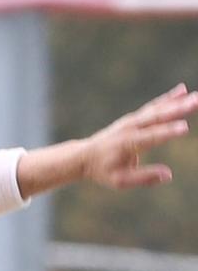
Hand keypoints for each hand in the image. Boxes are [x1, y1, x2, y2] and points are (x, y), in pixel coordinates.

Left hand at [82, 83, 197, 188]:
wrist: (84, 156)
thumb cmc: (102, 170)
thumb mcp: (119, 180)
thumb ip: (144, 177)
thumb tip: (168, 175)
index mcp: (127, 144)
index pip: (151, 137)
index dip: (167, 133)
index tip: (184, 128)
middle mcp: (130, 129)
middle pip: (157, 118)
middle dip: (177, 110)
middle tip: (196, 102)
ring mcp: (132, 121)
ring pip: (156, 109)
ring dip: (177, 102)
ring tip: (195, 96)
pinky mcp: (134, 118)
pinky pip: (153, 107)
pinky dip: (167, 98)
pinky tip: (182, 90)